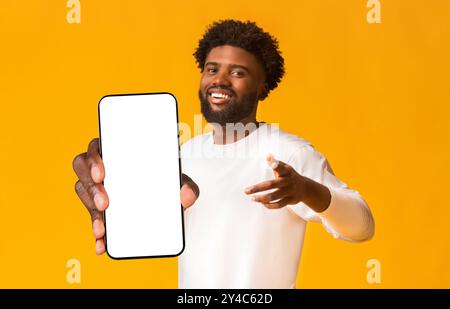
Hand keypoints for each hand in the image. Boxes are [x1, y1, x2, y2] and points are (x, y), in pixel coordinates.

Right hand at [72, 138, 199, 254]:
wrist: (165, 196)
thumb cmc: (164, 177)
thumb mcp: (177, 179)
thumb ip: (186, 185)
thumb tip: (188, 196)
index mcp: (116, 150)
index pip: (96, 147)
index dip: (94, 160)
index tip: (102, 174)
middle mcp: (102, 165)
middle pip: (82, 170)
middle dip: (92, 189)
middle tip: (106, 204)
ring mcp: (96, 185)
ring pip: (83, 193)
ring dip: (91, 211)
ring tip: (103, 228)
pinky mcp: (97, 206)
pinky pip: (91, 217)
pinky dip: (97, 231)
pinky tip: (102, 244)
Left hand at [244, 154, 329, 210]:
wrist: (306, 188)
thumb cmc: (290, 176)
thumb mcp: (285, 168)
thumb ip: (276, 163)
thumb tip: (268, 154)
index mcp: (286, 172)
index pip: (281, 168)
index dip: (276, 165)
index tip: (271, 163)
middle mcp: (288, 181)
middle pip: (272, 184)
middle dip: (258, 188)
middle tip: (246, 191)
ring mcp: (289, 192)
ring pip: (274, 196)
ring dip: (262, 198)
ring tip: (252, 198)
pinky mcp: (290, 200)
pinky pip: (279, 205)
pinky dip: (270, 205)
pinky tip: (262, 203)